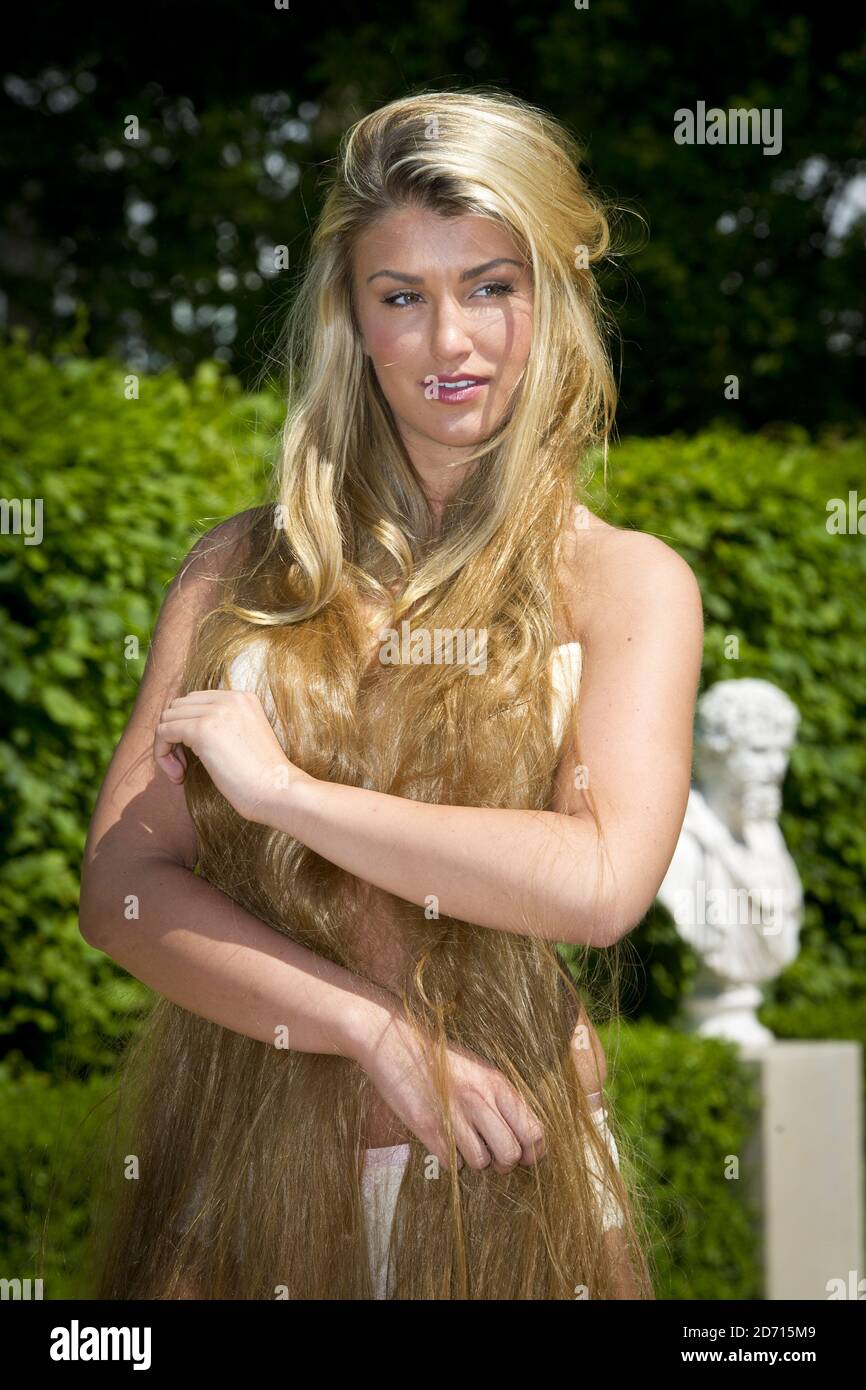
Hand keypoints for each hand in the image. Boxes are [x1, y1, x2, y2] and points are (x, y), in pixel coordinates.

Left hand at [154, 688, 313, 823]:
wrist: (277, 790)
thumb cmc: (263, 777)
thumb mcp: (245, 739)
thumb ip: (223, 727)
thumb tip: (186, 730)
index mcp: (242, 698)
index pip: (195, 701)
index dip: (187, 728)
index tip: (193, 758)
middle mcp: (229, 698)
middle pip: (178, 707)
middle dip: (173, 735)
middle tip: (184, 766)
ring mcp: (215, 712)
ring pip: (167, 718)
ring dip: (166, 746)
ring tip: (180, 772)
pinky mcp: (202, 729)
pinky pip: (163, 733)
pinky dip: (162, 754)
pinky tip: (178, 775)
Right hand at [351, 1003, 545, 1174]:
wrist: (396, 1044)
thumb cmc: (441, 1063)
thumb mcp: (480, 1073)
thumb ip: (502, 1101)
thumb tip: (524, 1138)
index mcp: (498, 1085)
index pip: (534, 1132)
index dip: (531, 1152)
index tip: (521, 1153)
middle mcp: (480, 1099)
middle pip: (511, 1154)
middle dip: (503, 1163)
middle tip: (491, 1153)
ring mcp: (454, 1114)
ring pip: (482, 1163)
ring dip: (474, 1160)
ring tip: (463, 1142)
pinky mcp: (428, 1127)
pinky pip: (452, 1163)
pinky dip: (450, 1159)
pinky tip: (443, 1140)